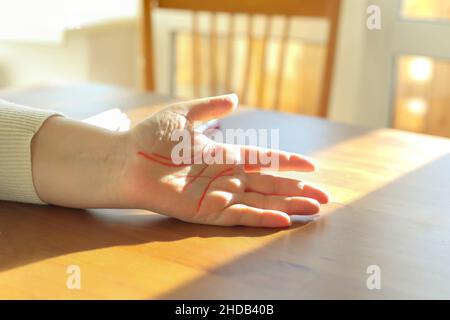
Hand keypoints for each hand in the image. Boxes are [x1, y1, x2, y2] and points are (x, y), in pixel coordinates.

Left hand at [117, 94, 329, 226]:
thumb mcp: (185, 115)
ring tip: (314, 208)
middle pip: (269, 186)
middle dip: (297, 190)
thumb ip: (210, 108)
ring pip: (260, 202)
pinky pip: (238, 216)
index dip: (287, 162)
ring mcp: (218, 196)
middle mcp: (226, 177)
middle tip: (324, 196)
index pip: (264, 160)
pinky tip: (283, 219)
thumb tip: (235, 98)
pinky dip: (260, 218)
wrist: (126, 159)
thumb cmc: (152, 137)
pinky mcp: (206, 213)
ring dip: (287, 206)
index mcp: (224, 155)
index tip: (311, 165)